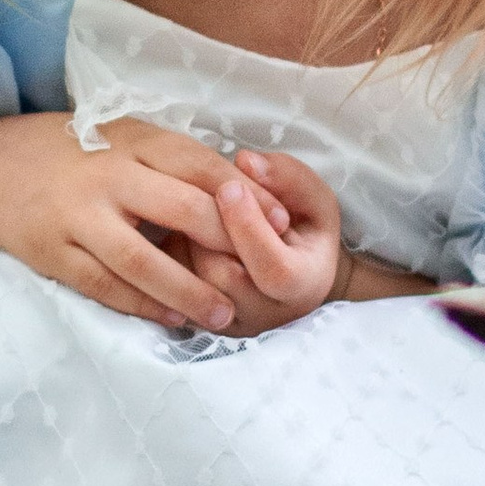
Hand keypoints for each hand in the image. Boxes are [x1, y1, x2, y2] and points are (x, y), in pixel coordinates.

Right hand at [0, 110, 258, 332]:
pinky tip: (173, 319)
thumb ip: (176, 162)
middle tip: (262, 272)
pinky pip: (106, 287)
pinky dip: (142, 306)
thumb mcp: (126, 140)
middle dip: (228, 244)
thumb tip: (247, 191)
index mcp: (132, 143)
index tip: (284, 221)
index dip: (248, 195)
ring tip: (223, 316)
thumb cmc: (78, 156)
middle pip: (181, 211)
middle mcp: (107, 177)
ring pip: (142, 262)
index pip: (201, 167)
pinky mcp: (54, 253)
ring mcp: (78, 217)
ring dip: (188, 292)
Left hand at [179, 147, 346, 333]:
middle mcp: (268, 314)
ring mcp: (233, 323)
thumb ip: (287, 177)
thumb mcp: (313, 198)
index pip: (275, 270)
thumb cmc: (305, 229)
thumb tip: (245, 162)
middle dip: (210, 228)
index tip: (230, 187)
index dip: (249, 228)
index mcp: (306, 284)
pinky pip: (172, 291)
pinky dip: (171, 257)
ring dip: (186, 239)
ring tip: (194, 208)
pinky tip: (182, 230)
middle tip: (204, 191)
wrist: (296, 271)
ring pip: (192, 284)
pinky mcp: (203, 322)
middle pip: (224, 277)